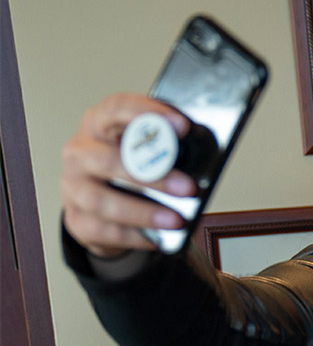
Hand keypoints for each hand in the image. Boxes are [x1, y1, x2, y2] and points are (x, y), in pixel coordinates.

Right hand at [60, 93, 195, 257]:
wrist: (99, 205)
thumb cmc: (130, 169)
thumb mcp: (143, 150)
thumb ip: (165, 148)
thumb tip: (204, 160)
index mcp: (98, 124)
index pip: (118, 108)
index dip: (149, 113)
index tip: (183, 126)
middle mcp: (80, 152)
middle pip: (106, 159)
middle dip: (151, 175)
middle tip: (188, 187)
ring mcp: (73, 187)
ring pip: (101, 200)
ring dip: (142, 212)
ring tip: (176, 220)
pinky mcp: (77, 220)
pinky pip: (105, 231)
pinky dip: (135, 235)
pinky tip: (160, 237)